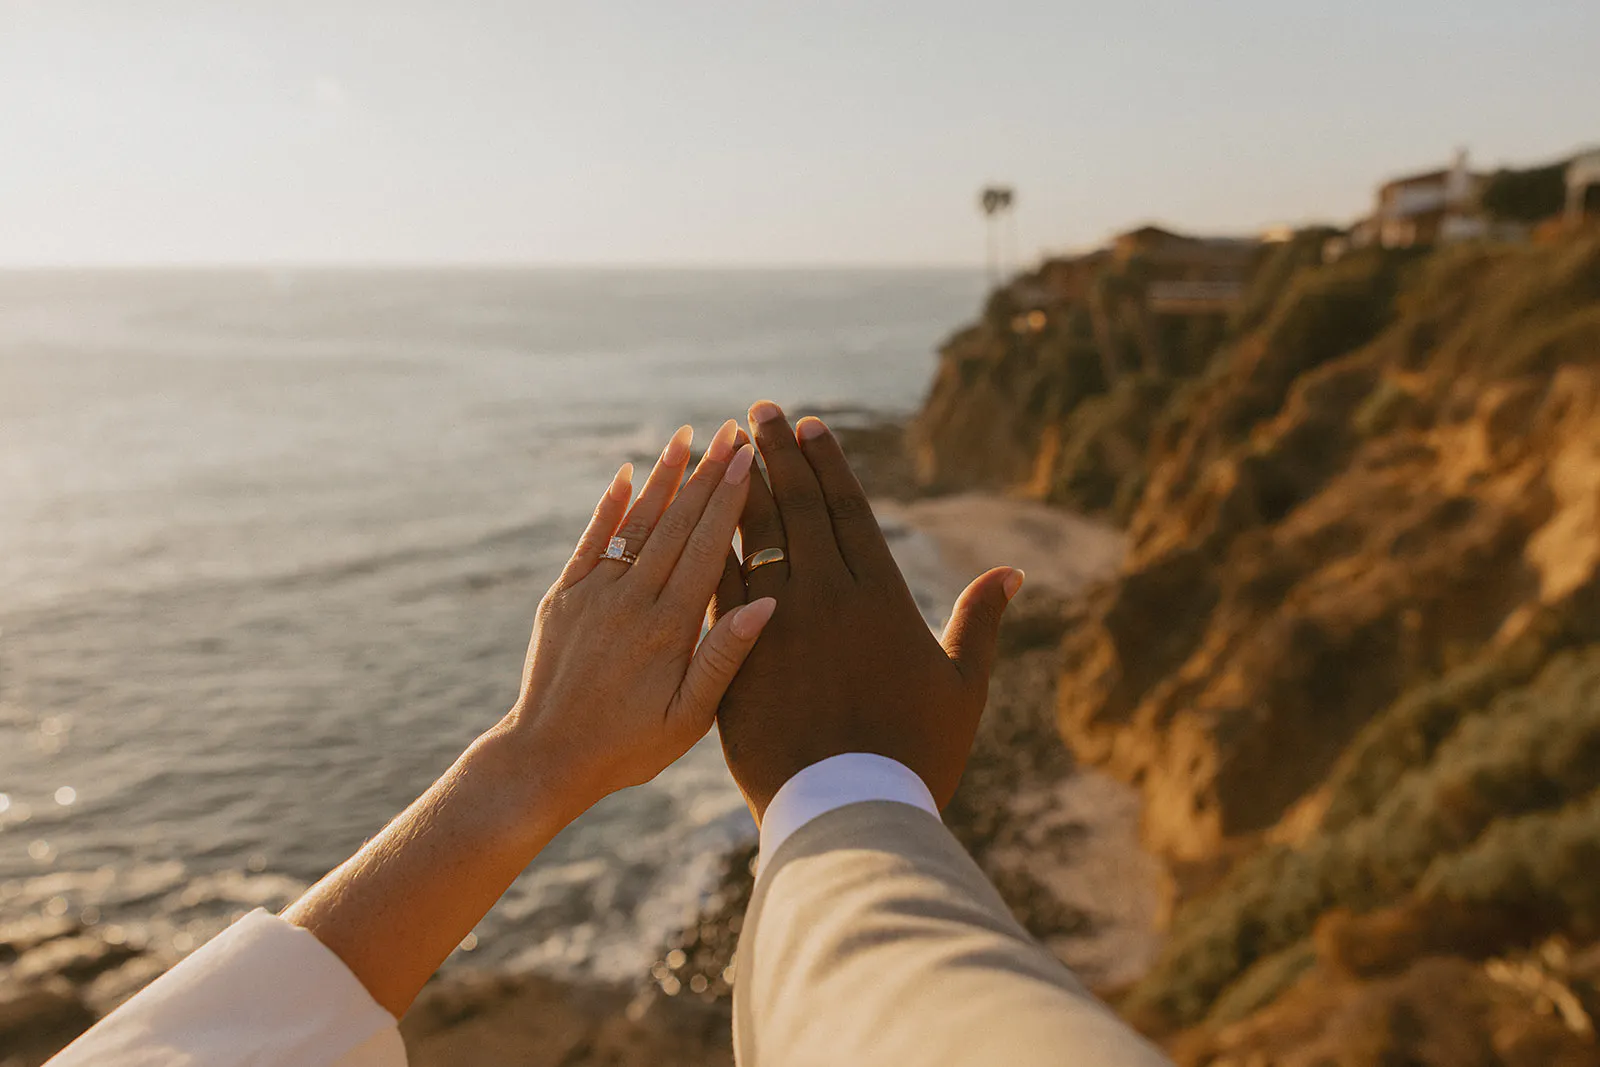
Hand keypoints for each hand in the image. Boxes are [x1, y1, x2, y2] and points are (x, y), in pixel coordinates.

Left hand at [501, 418, 776, 823]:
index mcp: (668, 627)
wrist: (546, 758)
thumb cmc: (630, 746)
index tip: (749, 457)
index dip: (729, 497)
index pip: (707, 546)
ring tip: (686, 436)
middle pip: (676, 523)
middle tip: (731, 432)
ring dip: (662, 477)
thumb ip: (725, 656)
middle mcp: (631, 600)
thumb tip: (767, 602)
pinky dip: (608, 506)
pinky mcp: (564, 597)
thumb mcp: (691, 716)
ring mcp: (593, 594)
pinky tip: (624, 474)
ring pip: (635, 522)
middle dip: (706, 474)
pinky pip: (591, 541)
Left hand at [712, 402, 1022, 821]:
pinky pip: (715, 584)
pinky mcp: (734, 654)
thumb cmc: (915, 754)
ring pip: (751, 536)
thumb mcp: (961, 687)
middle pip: (795, 508)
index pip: (847, 511)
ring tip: (724, 446)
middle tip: (759, 412)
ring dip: (737, 486)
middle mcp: (824, 596)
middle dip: (776, 454)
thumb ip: (979, 621)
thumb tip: (1011, 571)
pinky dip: (703, 543)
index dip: (827, 465)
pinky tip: (690, 517)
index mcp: (879, 597)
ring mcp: (774, 623)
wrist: (847, 810)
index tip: (809, 426)